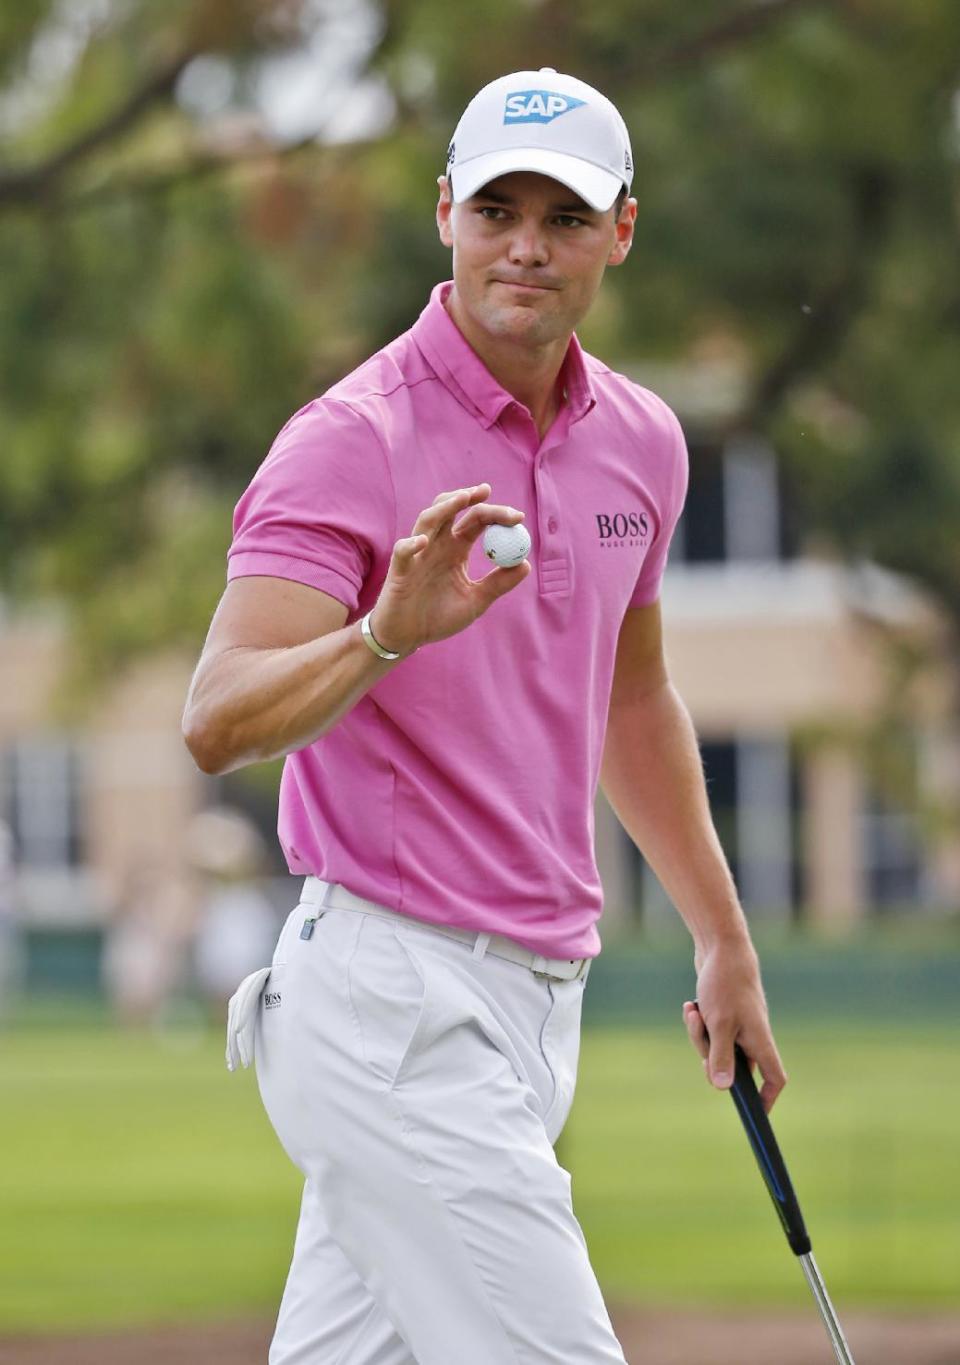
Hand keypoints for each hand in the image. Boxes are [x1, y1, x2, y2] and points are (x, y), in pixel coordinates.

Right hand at [369, 484, 530, 654]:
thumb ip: (498, 584)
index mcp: (456, 549)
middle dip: (468, 497)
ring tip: (462, 498)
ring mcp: (417, 554)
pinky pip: (403, 552)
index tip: (518, 517)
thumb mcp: (475, 601)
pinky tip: (424, 542)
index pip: (476, 521)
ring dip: (444, 507)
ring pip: (427, 520)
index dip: (495, 514)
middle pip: (451, 509)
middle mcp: (437, 545)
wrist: (408, 637)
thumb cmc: (439, 618)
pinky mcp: (400, 570)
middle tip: (487, 491)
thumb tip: (525, 564)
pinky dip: (411, 544)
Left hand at [682, 940, 786, 1111]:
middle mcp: (752, 1035)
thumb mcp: (718, 1024)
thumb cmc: (725, 984)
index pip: (775, 1078)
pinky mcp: (724, 1015)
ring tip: (694, 1011)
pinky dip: (697, 1022)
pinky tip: (691, 1005)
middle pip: (733, 1066)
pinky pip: (708, 1032)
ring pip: (715, 1048)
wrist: (720, 947)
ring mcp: (738, 1025)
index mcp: (760, 1040)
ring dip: (699, 1034)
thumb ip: (721, 1057)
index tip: (755, 1113)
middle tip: (701, 1036)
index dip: (768, 1098)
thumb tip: (724, 1089)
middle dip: (709, 1056)